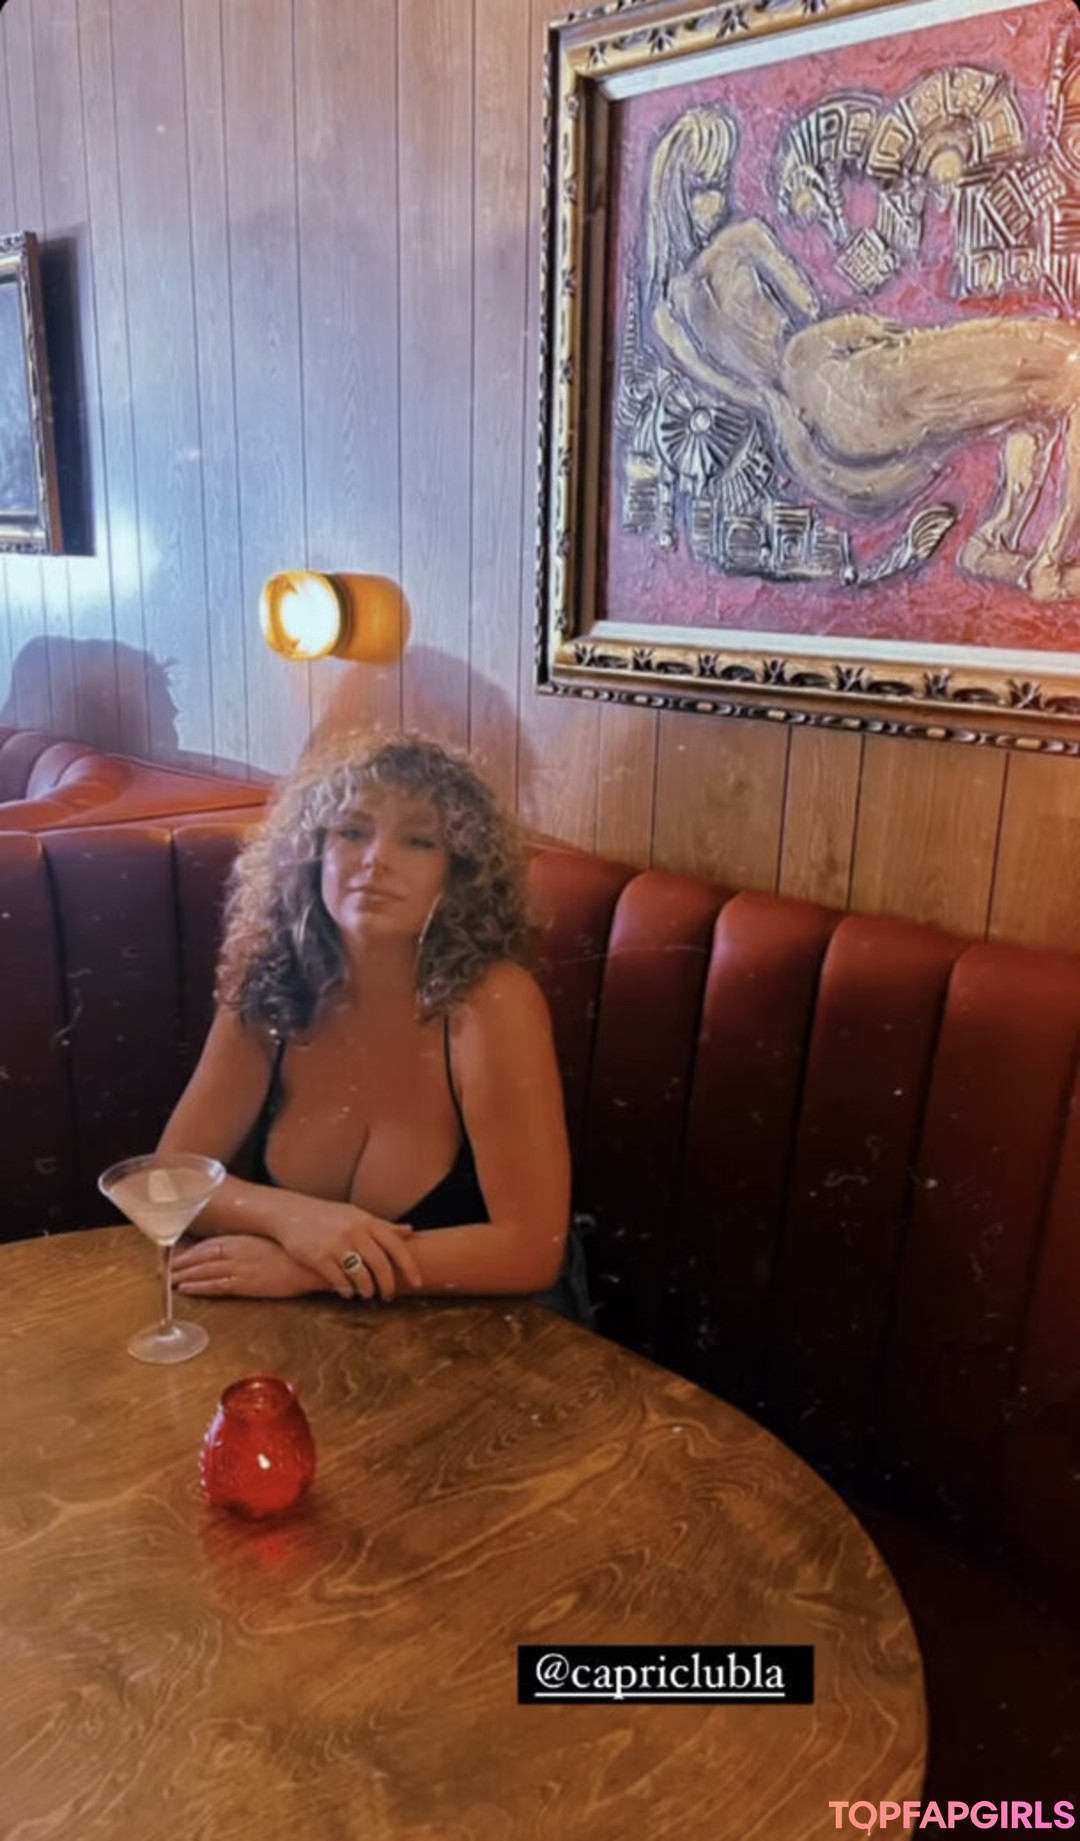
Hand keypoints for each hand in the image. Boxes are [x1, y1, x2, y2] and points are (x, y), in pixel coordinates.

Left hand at [172, 1235, 324, 1299]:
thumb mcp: (270, 1241)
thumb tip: (236, 1247)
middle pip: (201, 1258)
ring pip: (204, 1272)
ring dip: (184, 1276)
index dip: (189, 1252)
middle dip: (180, 1265)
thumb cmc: (295, 1251)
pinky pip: (217, 1286)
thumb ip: (250, 1243)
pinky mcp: (247, 1284)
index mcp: (242, 1238)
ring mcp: (241, 1267)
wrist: (313, 1262)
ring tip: (169, 1281)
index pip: (208, 1245)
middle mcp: (237, 1250)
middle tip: (163, 1271)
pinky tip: (186, 1289)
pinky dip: (199, 1287)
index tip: (174, 1257)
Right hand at [273, 1198, 422, 1301]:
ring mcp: (337, 1244)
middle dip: (387, 1285)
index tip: (418, 1283)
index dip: (409, 1266)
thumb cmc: (331, 1217)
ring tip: (367, 1294)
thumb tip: (411, 1231)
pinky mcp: (319, 1257)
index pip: (396, 1246)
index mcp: (368, 1222)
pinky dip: (347, 1290)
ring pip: (361, 1276)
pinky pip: (339, 1281)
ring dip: (367, 1290)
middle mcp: (355, 1232)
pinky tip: (348, 1292)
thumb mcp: (358, 1216)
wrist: (292, 1213)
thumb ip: (383, 1226)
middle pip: (381, 1265)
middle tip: (388, 1296)